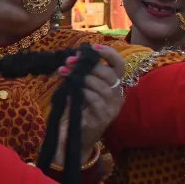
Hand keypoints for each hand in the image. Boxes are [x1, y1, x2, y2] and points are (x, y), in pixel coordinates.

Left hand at [55, 45, 125, 165]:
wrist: (74, 136)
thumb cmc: (78, 109)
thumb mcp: (79, 88)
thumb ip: (79, 74)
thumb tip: (72, 58)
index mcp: (114, 85)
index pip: (119, 65)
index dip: (108, 53)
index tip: (91, 47)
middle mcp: (117, 96)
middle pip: (109, 74)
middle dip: (88, 65)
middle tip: (69, 61)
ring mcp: (112, 108)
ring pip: (101, 87)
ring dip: (81, 78)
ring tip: (65, 73)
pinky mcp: (103, 118)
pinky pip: (93, 101)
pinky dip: (80, 94)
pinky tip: (69, 92)